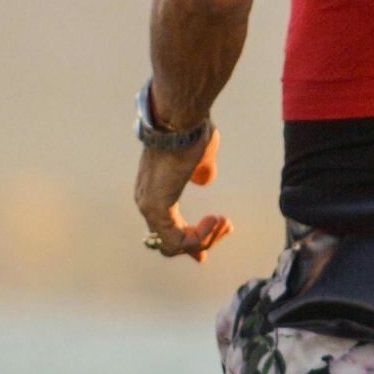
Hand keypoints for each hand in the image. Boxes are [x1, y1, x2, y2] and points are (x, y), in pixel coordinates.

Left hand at [134, 126, 232, 261]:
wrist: (180, 118)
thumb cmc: (191, 130)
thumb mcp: (201, 156)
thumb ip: (202, 171)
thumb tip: (204, 181)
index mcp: (156, 190)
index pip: (167, 229)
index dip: (189, 241)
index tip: (204, 256)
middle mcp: (147, 201)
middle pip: (172, 242)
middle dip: (202, 241)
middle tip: (227, 225)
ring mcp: (148, 206)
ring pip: (175, 245)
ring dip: (206, 239)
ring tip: (224, 220)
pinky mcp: (155, 208)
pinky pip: (177, 241)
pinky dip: (200, 237)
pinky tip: (216, 219)